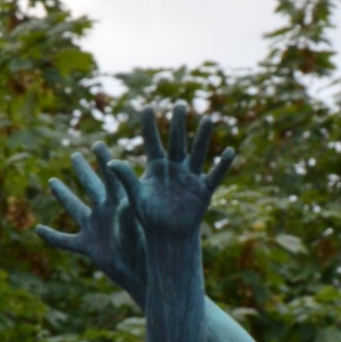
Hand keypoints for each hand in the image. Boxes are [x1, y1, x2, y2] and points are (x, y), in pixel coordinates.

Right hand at [36, 146, 146, 300]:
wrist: (143, 273)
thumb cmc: (146, 251)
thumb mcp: (136, 228)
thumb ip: (128, 214)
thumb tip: (121, 202)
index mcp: (118, 203)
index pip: (110, 175)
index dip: (103, 159)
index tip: (98, 143)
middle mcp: (105, 212)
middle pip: (90, 186)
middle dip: (83, 170)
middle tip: (76, 154)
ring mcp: (95, 228)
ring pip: (74, 208)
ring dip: (63, 195)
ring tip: (53, 181)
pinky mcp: (88, 246)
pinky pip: (65, 241)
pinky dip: (52, 236)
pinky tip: (38, 229)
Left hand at [117, 100, 233, 240]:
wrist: (167, 237)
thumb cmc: (148, 217)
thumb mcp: (136, 196)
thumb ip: (125, 178)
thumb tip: (111, 162)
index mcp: (156, 166)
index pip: (152, 142)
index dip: (149, 126)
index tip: (147, 107)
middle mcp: (175, 167)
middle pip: (177, 141)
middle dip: (178, 124)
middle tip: (180, 104)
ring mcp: (190, 177)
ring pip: (198, 153)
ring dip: (203, 137)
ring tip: (208, 119)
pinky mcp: (204, 190)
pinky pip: (214, 175)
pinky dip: (222, 165)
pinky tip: (229, 152)